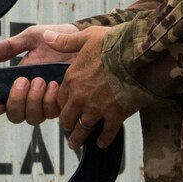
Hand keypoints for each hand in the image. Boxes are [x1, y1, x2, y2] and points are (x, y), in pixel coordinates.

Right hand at [0, 24, 78, 124]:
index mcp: (20, 84)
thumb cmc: (55, 39)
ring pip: (34, 117)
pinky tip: (55, 84)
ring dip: (34, 100)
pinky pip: (53, 113)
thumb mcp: (30, 39)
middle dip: (17, 101)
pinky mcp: (65, 104)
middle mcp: (32, 98)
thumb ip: (9, 47)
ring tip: (41, 80)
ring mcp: (48, 103)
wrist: (81, 39)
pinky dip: (51, 100)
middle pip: (16, 116)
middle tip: (24, 81)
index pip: (2, 104)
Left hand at [51, 25, 134, 148]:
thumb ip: (66, 41)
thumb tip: (47, 37)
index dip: (62, 104)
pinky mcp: (114, 115)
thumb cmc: (112, 44)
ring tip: (76, 144)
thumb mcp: (86, 37)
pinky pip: (106, 132)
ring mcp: (96, 108)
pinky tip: (101, 144)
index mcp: (72, 80)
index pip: (60, 98)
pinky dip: (104, 139)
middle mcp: (80, 97)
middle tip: (69, 130)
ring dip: (78, 138)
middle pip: (67, 117)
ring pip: (82, 129)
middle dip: (68, 124)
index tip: (65, 108)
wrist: (136, 56)